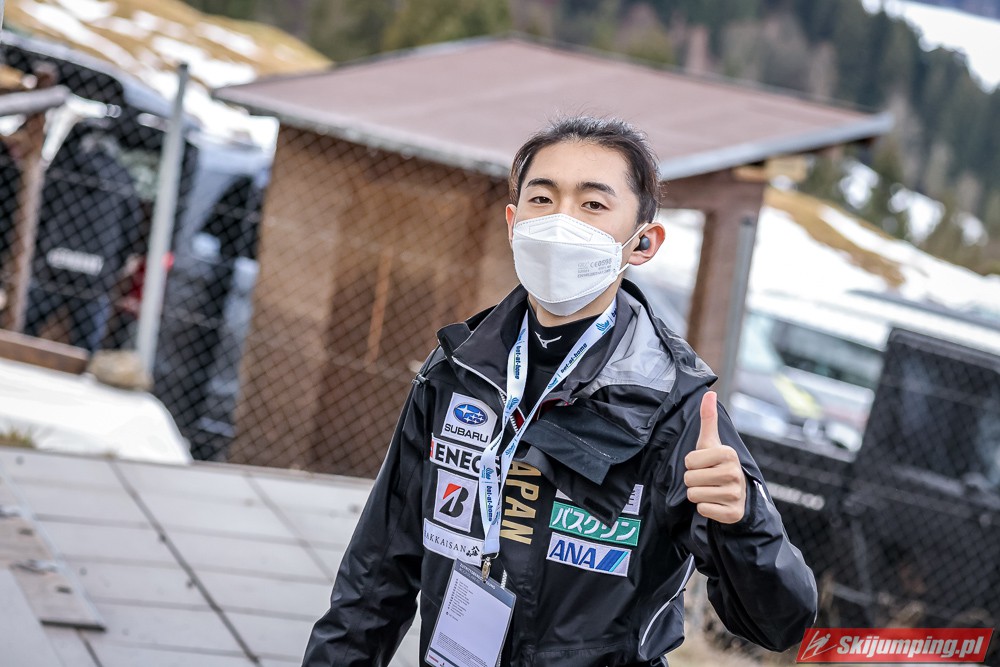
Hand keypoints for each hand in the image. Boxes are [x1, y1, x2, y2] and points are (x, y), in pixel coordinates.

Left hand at [684, 391, 746, 523]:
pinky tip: (717, 502)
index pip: (689, 461)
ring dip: (699, 494)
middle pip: (689, 479)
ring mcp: (735, 494)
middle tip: (708, 479)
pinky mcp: (733, 513)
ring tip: (712, 490)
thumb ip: (708, 418)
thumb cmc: (718, 464)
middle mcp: (734, 473)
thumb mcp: (712, 442)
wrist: (738, 494)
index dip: (692, 464)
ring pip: (694, 495)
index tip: (706, 464)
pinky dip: (706, 508)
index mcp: (728, 453)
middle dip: (694, 480)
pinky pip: (702, 510)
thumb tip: (708, 392)